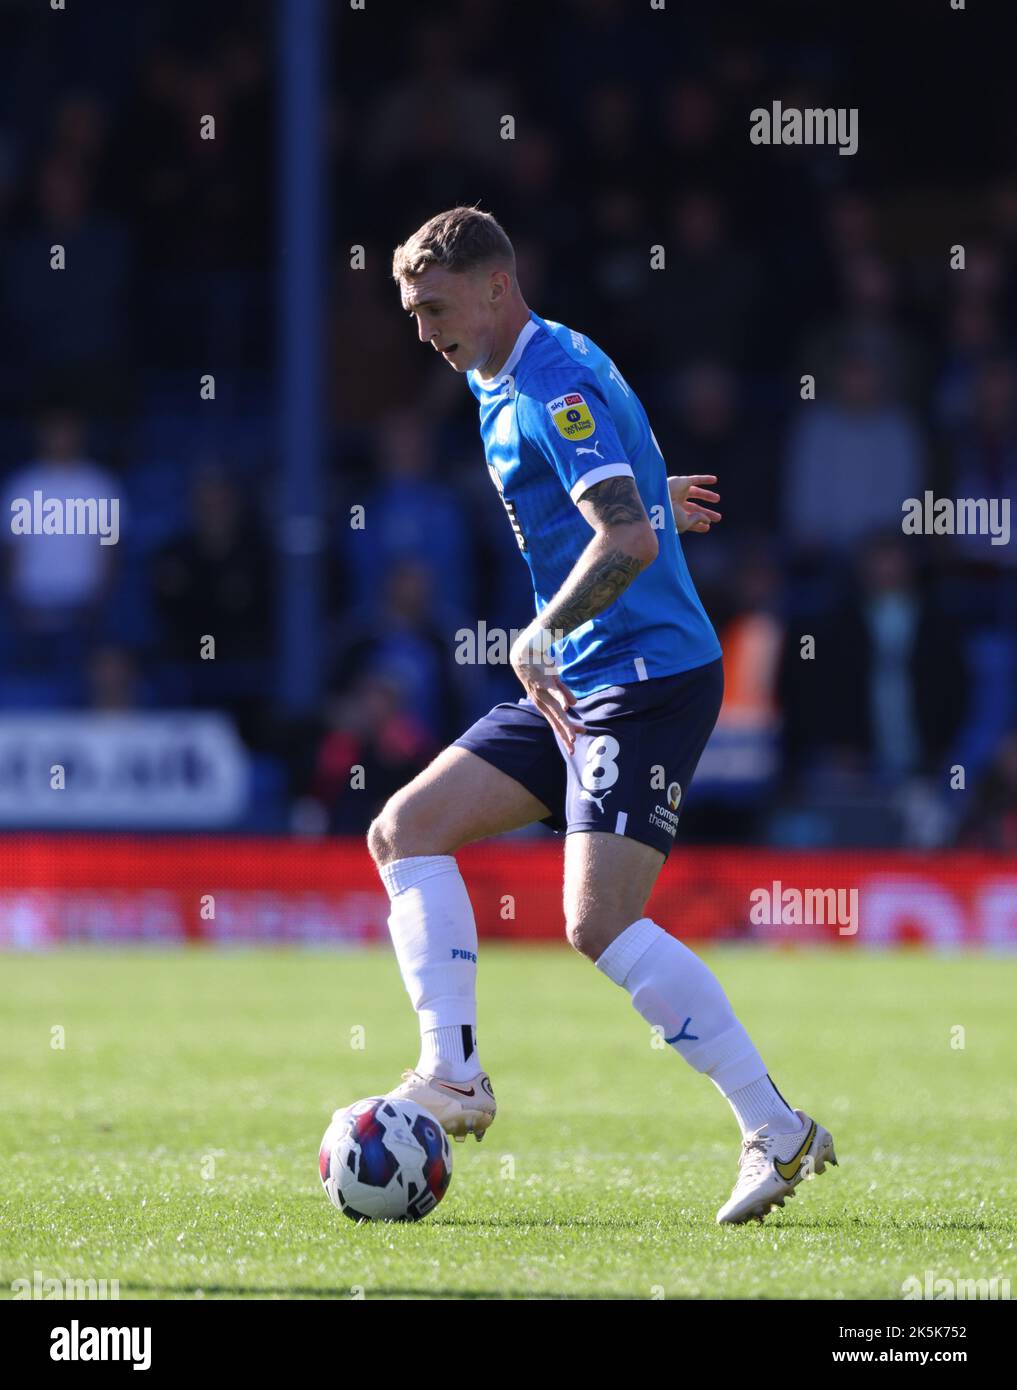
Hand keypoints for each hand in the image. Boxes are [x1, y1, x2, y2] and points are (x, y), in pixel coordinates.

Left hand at [509, 627, 587, 754]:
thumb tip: (573, 705)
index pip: (556, 722)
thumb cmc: (540, 669)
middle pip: (556, 721)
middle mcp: (542, 702)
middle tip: (572, 749)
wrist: (524, 655)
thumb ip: (563, 693)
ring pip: (556, 711)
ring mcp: (543, 693)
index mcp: (544, 704)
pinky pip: (554, 691)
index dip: (564, 734)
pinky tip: (568, 706)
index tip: (572, 746)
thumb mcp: (554, 683)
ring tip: (572, 737)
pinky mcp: (545, 681)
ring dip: (564, 724)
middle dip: (564, 736)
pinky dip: (561, 698)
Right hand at [667, 474, 720, 534]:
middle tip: (718, 518)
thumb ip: (697, 520)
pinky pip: (695, 479)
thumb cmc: (669, 515)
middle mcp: (676, 503)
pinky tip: (715, 480)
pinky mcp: (681, 482)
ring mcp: (679, 492)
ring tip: (717, 499)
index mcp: (674, 515)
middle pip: (694, 508)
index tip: (708, 527)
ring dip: (707, 495)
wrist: (658, 499)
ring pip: (696, 493)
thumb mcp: (685, 522)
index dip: (698, 524)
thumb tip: (707, 520)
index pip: (689, 520)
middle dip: (706, 513)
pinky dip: (704, 479)